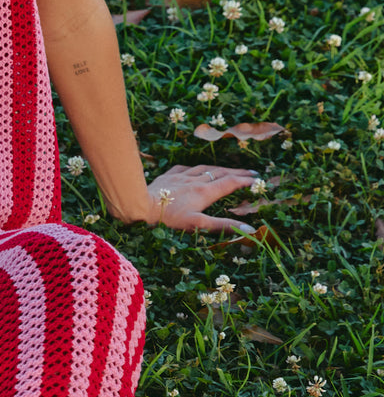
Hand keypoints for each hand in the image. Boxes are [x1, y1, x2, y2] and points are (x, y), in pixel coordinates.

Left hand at [143, 164, 260, 236]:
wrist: (139, 206)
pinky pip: (184, 169)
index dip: (245, 180)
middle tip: (251, 173)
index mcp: (205, 192)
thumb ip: (223, 225)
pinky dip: (194, 168)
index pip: (230, 183)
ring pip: (204, 168)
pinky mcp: (167, 176)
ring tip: (227, 170)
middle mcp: (195, 180)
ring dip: (219, 169)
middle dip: (238, 173)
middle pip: (221, 173)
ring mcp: (180, 176)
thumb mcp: (197, 224)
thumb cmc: (168, 218)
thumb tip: (249, 228)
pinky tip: (194, 170)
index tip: (257, 179)